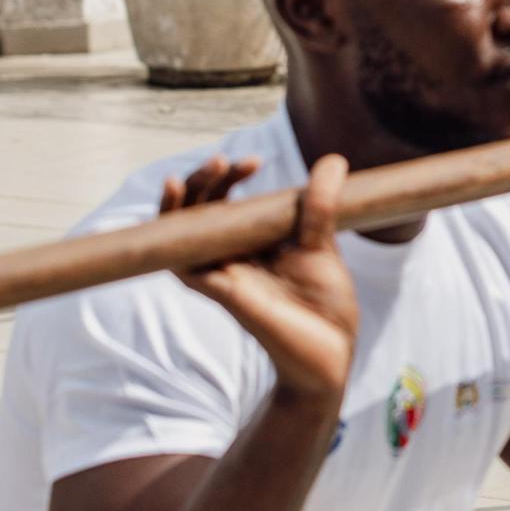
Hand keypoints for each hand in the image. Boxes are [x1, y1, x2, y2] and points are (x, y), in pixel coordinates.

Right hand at [161, 153, 358, 407]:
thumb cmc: (323, 304)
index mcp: (250, 242)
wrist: (333, 350)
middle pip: (196, 212)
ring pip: (181, 235)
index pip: (222, 202)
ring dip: (184, 201)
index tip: (253, 161)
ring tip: (208, 169)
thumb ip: (321, 205)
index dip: (227, 178)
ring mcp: (222, 275)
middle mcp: (229, 257)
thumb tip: (332, 160)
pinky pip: (185, 268)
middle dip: (203, 181)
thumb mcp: (322, 243)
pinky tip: (178, 219)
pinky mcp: (225, 294)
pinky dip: (176, 243)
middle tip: (224, 160)